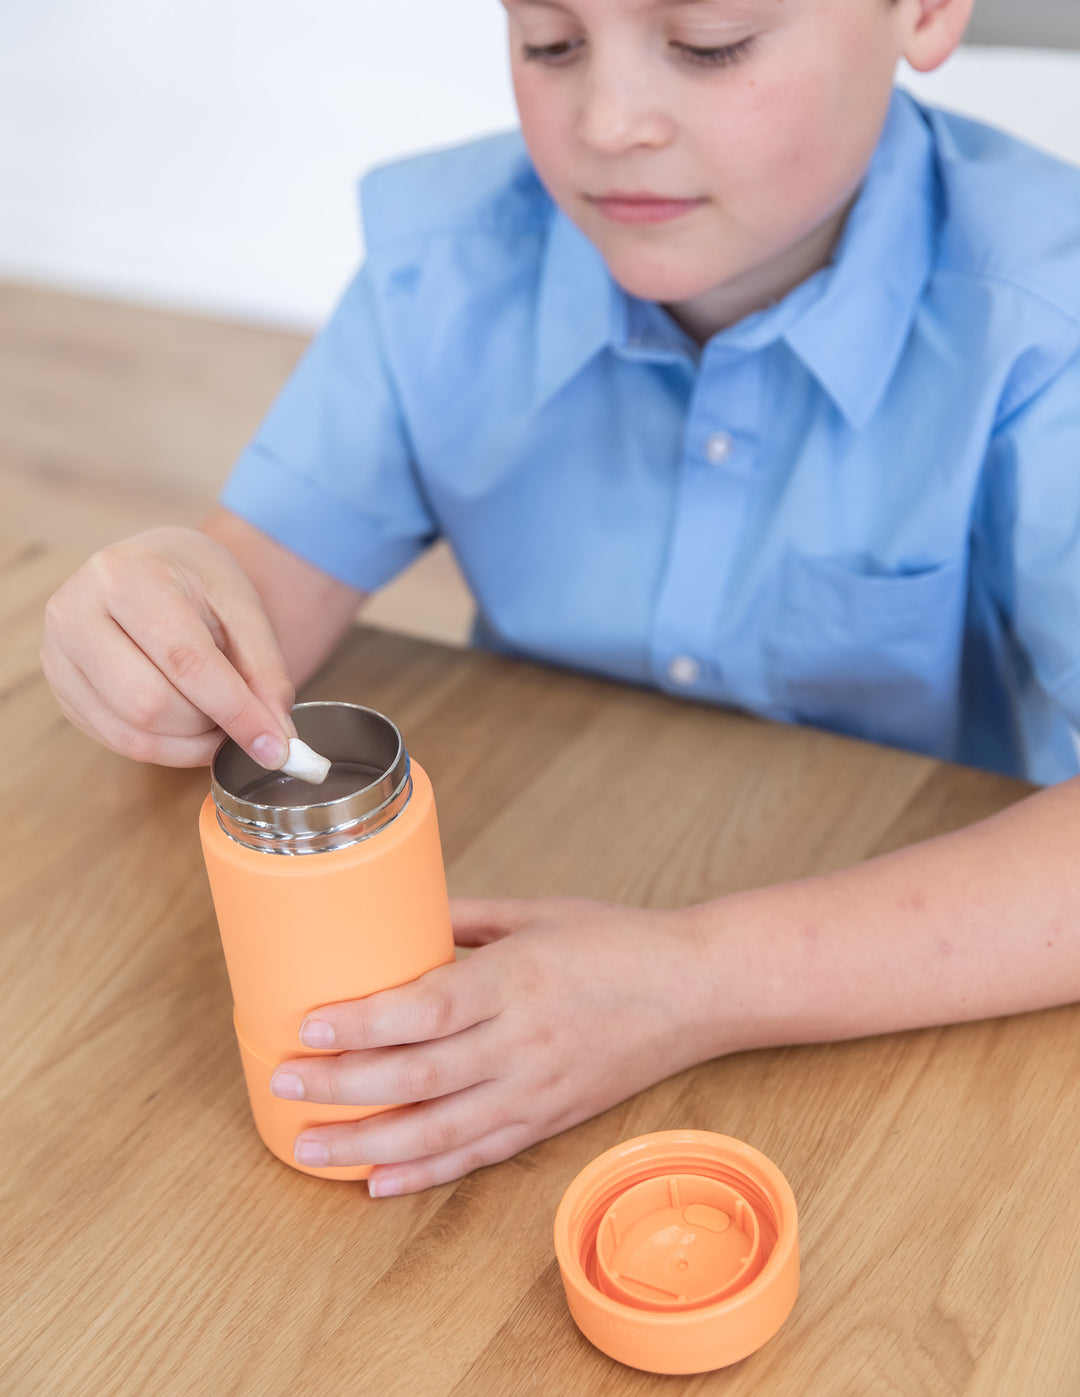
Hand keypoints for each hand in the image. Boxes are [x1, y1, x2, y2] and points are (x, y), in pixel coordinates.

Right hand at [41, 526, 295, 767]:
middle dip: (207, 726)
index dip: (235, 711)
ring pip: (132, 732)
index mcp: (126, 575)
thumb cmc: (196, 580)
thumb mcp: (243, 608)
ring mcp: (58, 655)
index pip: (185, 660)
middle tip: (242, 721)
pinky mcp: (61, 690)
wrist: (152, 566)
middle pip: (149, 704)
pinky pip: (118, 741)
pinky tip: (190, 727)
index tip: (276, 747)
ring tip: (218, 719)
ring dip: (190, 744)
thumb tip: (276, 739)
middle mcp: (76, 612)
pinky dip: (167, 748)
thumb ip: (265, 672)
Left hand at [270, 896, 717, 1194]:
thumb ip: (464, 917)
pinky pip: (479, 1156)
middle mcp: (524, 1041)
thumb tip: (396, 915)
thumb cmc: (617, 941)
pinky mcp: (549, 1120)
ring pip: (441, 1131)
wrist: (696, 991)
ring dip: (368, 1146)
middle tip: (285, 1084)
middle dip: (344, 1086)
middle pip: (420, 1076)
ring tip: (310, 1150)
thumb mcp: (537, 912)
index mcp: (517, 980)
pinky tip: (377, 1183)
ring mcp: (537, 1089)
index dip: (363, 1023)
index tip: (307, 1024)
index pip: (427, 1009)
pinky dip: (425, 1176)